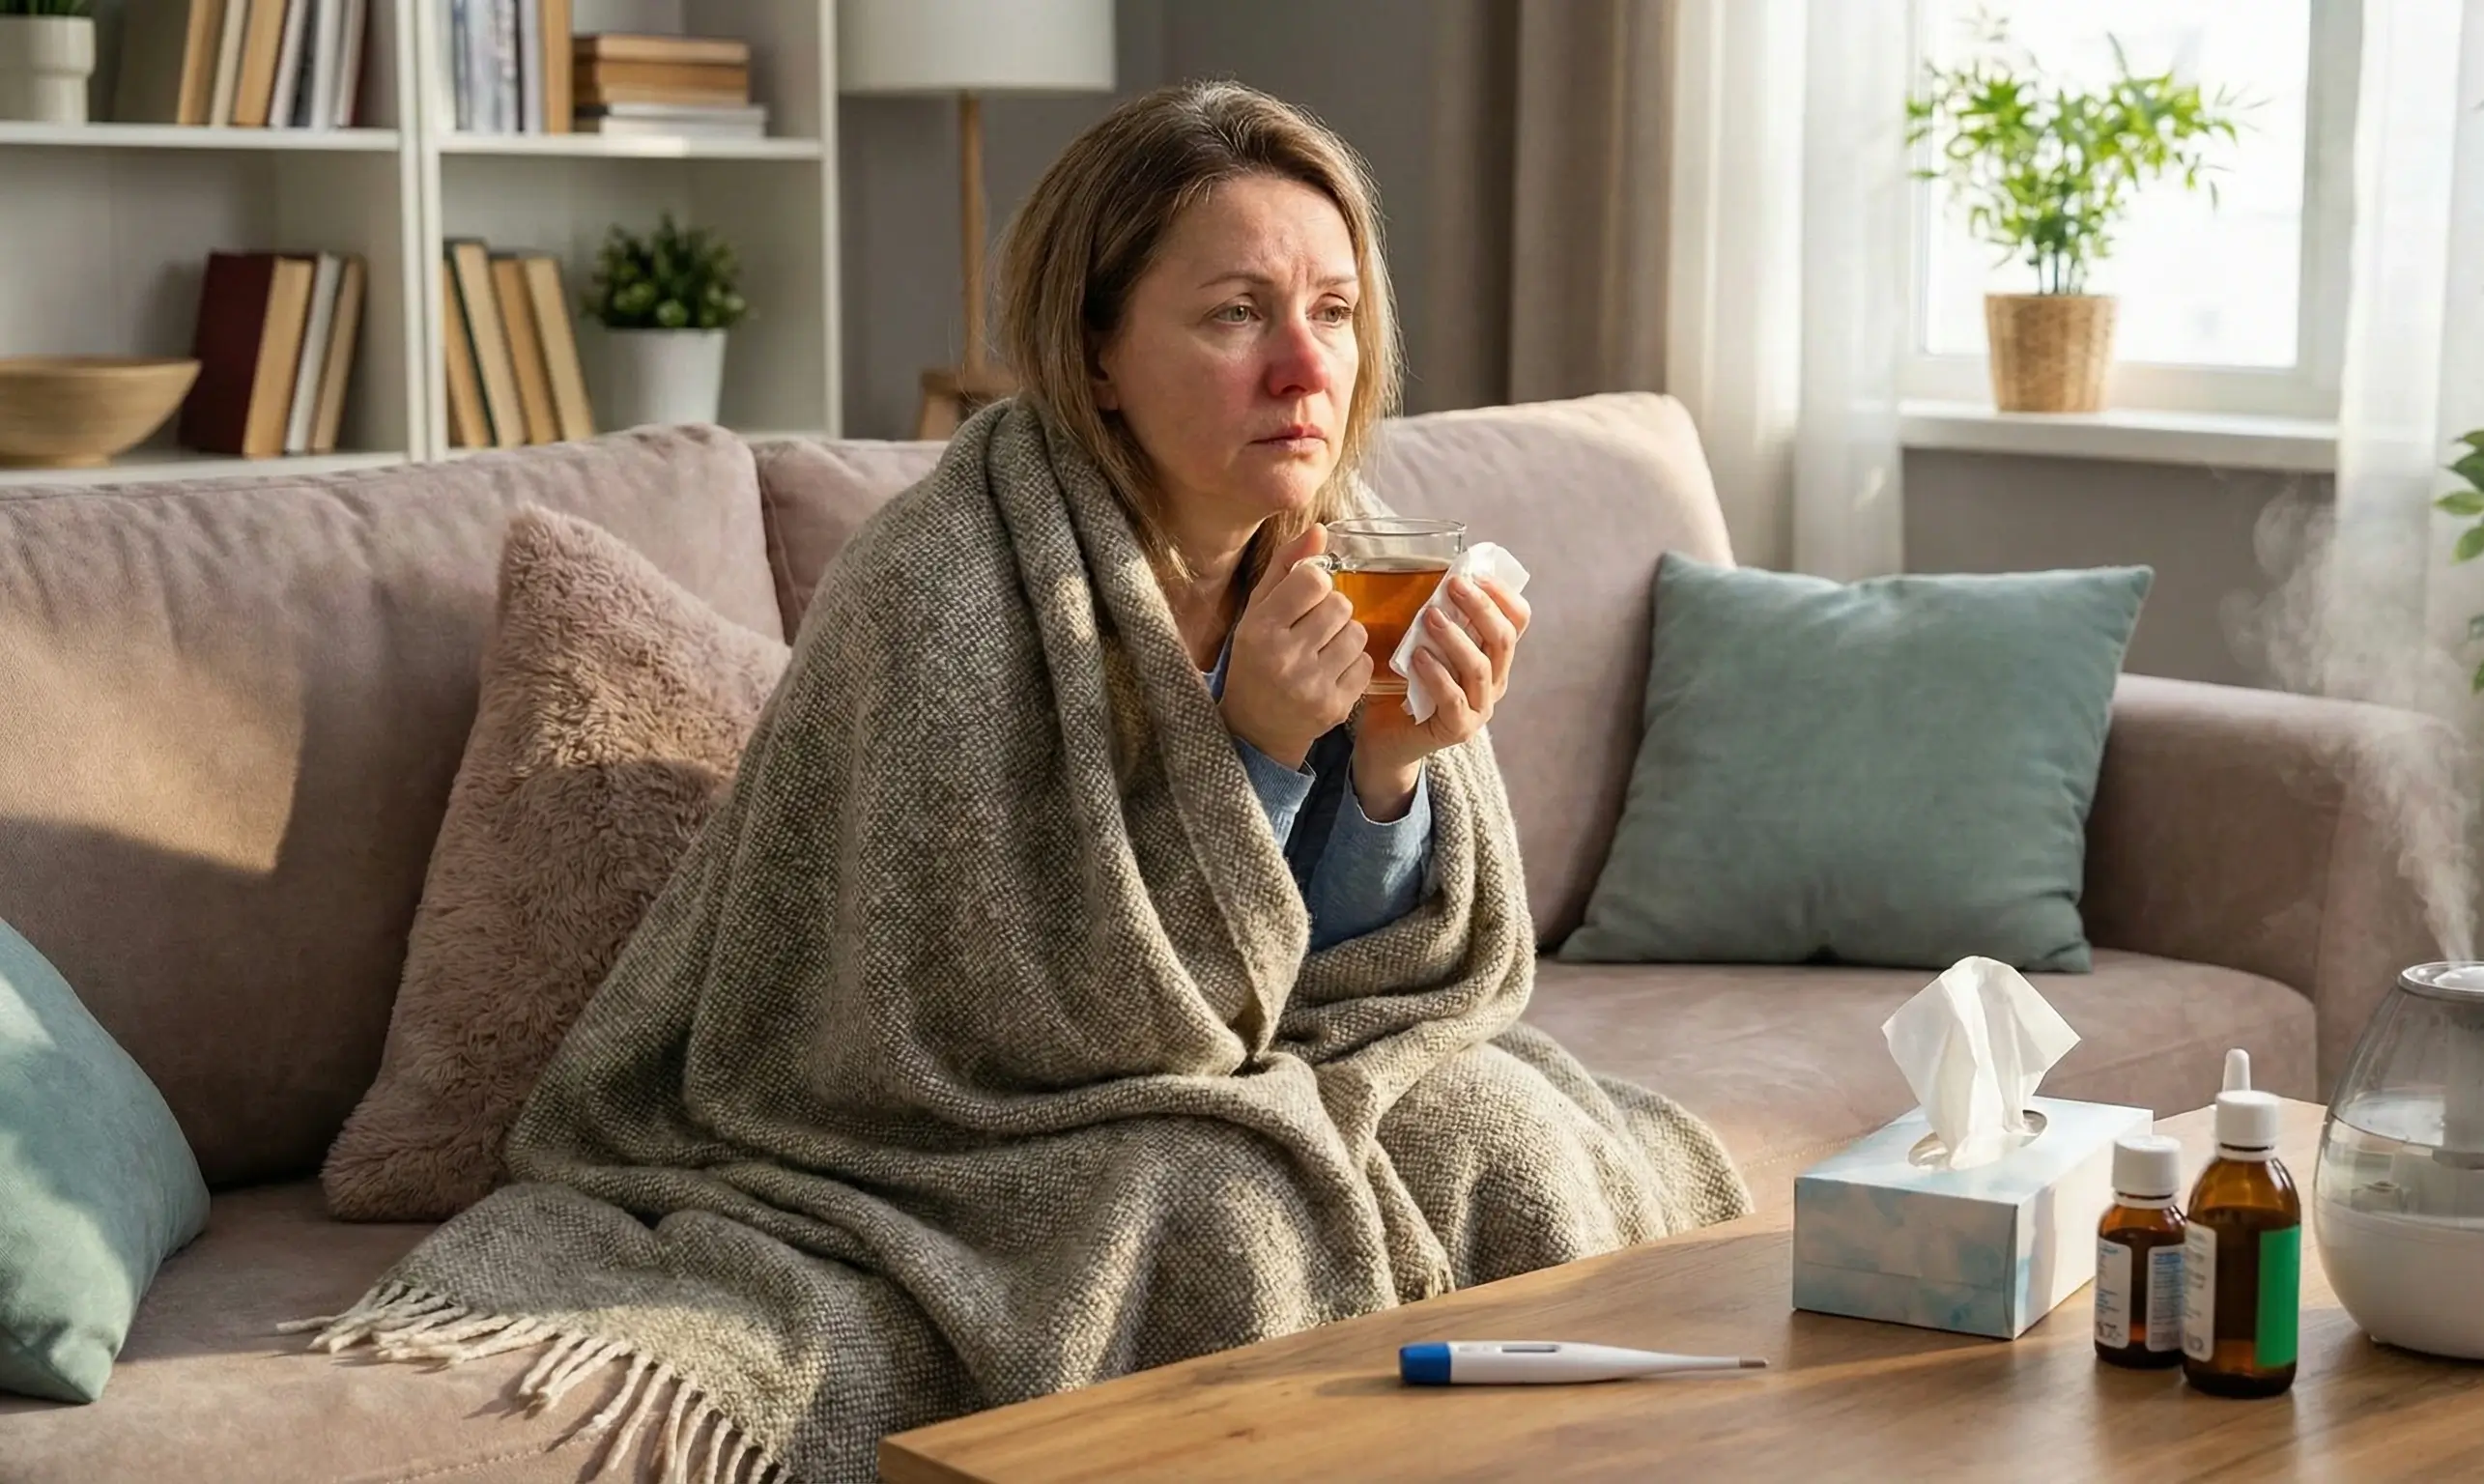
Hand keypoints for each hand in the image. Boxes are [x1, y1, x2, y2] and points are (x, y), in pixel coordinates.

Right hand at [1218, 524, 1372, 769]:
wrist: (1256, 727)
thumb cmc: (1257, 659)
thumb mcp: (1258, 610)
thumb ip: (1286, 566)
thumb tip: (1319, 530)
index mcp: (1260, 628)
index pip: (1314, 580)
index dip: (1316, 585)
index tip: (1304, 600)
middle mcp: (1284, 657)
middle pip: (1341, 605)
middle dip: (1332, 611)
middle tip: (1314, 628)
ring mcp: (1311, 686)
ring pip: (1357, 633)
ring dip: (1346, 636)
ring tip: (1323, 650)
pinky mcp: (1335, 707)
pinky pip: (1366, 664)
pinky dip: (1353, 664)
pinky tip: (1330, 672)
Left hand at [1351, 573, 1531, 811]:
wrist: (1387, 739)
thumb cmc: (1405, 685)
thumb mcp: (1425, 644)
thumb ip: (1436, 619)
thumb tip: (1430, 576)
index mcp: (1493, 658)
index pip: (1517, 622)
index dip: (1503, 595)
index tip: (1476, 573)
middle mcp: (1494, 683)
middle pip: (1503, 640)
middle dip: (1480, 608)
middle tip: (1453, 586)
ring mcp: (1479, 709)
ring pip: (1480, 668)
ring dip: (1455, 637)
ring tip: (1429, 616)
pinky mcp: (1457, 729)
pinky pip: (1453, 698)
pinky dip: (1436, 674)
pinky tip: (1417, 656)